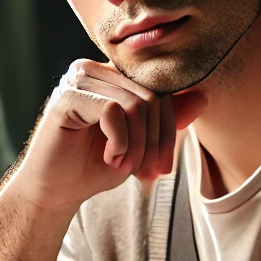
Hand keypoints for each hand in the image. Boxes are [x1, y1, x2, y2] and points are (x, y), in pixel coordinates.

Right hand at [4, 60, 207, 213]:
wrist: (56, 191)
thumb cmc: (95, 165)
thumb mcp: (141, 143)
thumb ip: (168, 120)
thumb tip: (204, 97)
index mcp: (114, 75)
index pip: (160, 90)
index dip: (168, 130)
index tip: (162, 167)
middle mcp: (96, 69)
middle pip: (151, 98)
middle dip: (156, 142)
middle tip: (146, 172)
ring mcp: (78, 79)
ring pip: (135, 105)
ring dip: (138, 146)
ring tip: (123, 166)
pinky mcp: (66, 96)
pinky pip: (113, 112)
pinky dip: (120, 143)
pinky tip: (109, 158)